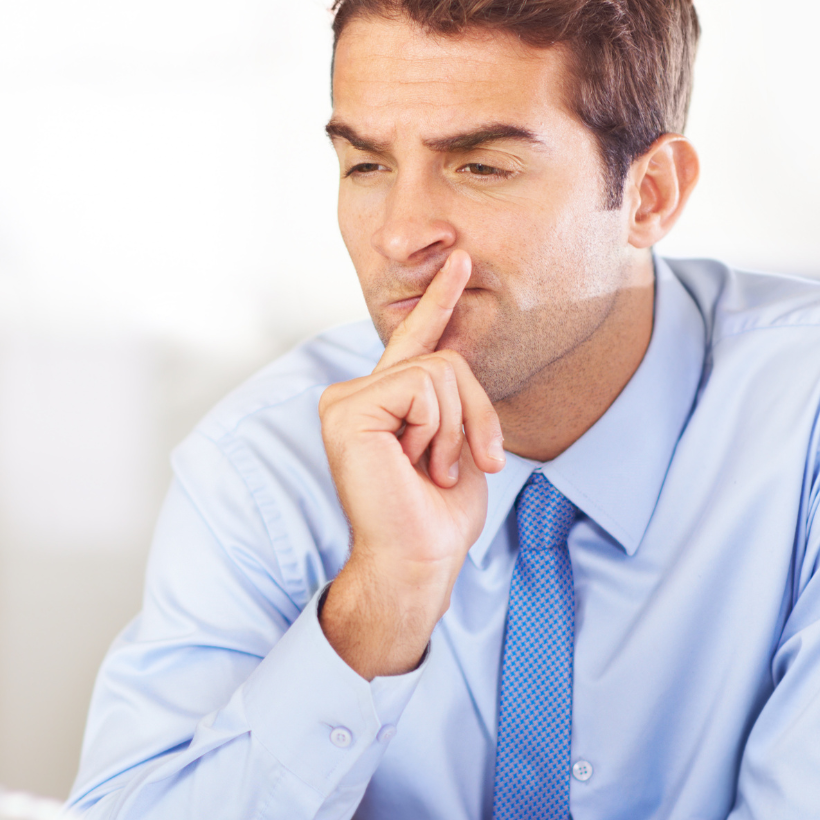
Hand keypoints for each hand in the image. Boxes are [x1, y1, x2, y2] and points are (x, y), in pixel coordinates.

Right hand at [318, 250, 504, 677]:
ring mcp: (345, 401)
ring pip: (438, 372)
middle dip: (475, 413)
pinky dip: (436, 428)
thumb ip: (454, 397)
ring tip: (430, 469)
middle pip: (445, 359)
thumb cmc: (437, 516)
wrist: (418, 559)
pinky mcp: (346, 411)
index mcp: (383, 403)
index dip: (439, 300)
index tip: (459, 260)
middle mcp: (355, 395)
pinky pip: (421, 386)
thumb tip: (459, 350)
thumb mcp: (459, 442)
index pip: (416, 342)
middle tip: (456, 465)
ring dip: (454, 428)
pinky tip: (415, 462)